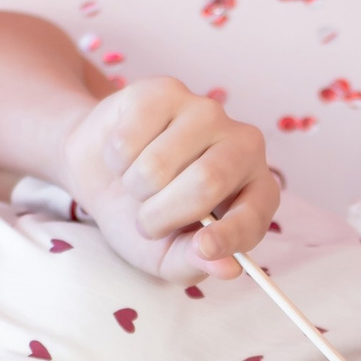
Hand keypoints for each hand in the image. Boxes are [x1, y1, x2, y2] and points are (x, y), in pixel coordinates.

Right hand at [59, 77, 279, 282]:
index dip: (230, 235)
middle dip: (162, 215)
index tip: (203, 247)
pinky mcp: (166, 91)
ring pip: (158, 165)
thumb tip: (228, 268)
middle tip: (147, 222)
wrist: (103, 174)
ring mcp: (206, 112)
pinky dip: (116, 160)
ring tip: (137, 185)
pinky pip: (129, 139)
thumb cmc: (145, 216)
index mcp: (256, 190)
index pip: (255, 212)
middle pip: (206, 182)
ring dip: (134, 189)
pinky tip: (125, 155)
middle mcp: (242, 145)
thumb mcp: (168, 255)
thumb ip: (194, 264)